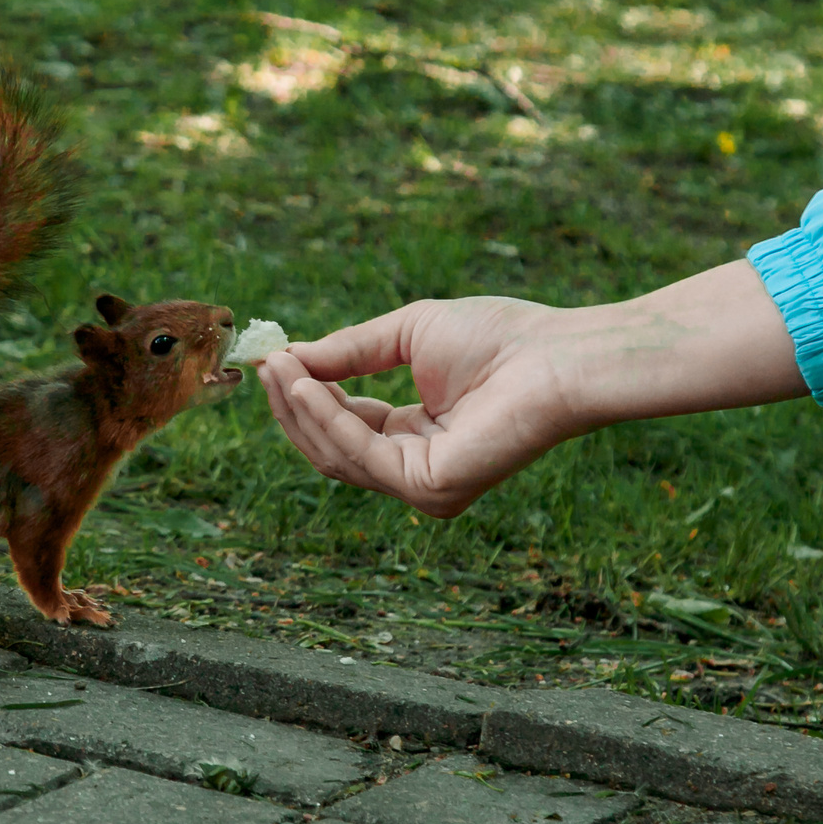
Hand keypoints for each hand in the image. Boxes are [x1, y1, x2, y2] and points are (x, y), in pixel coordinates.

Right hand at [257, 298, 590, 518]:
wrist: (558, 355)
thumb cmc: (501, 338)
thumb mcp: (407, 334)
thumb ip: (350, 351)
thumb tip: (288, 359)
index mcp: (419, 437)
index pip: (347, 426)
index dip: (307, 395)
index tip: (272, 360)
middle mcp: (419, 470)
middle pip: (333, 449)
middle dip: (294, 406)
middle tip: (264, 363)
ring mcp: (425, 486)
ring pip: (338, 455)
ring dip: (301, 409)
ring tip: (278, 366)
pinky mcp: (430, 488)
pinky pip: (360, 454)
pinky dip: (327, 417)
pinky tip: (305, 383)